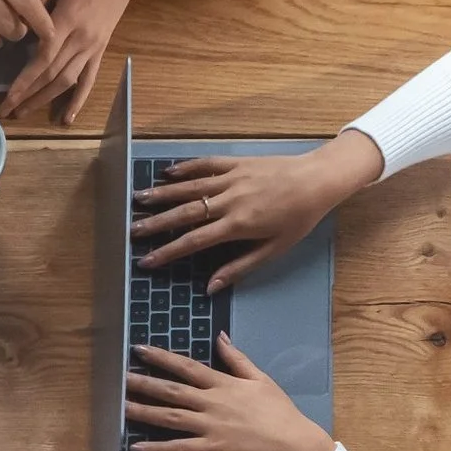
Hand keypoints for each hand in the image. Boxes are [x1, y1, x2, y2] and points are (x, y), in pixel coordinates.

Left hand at [0, 0, 137, 123]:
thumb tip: (17, 21)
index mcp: (68, 19)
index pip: (42, 58)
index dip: (24, 81)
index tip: (8, 96)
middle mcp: (81, 39)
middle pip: (51, 75)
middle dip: (27, 95)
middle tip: (6, 111)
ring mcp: (93, 46)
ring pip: (67, 81)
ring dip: (45, 100)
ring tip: (24, 113)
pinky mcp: (101, 49)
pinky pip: (90, 78)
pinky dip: (79, 100)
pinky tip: (66, 118)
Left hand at [126, 336, 336, 450]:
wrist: (292, 443)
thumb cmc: (279, 411)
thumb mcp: (260, 378)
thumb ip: (237, 358)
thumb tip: (219, 336)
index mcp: (223, 384)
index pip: (186, 367)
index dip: (161, 357)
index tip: (140, 349)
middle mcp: (211, 403)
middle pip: (171, 391)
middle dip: (143, 382)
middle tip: (119, 376)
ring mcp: (209, 426)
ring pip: (169, 417)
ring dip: (142, 411)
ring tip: (120, 406)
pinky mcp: (210, 449)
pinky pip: (179, 448)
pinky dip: (157, 449)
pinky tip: (137, 448)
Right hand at [133, 130, 384, 290]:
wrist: (318, 180)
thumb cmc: (299, 219)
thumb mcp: (274, 249)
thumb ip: (239, 267)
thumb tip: (210, 286)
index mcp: (238, 225)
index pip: (194, 241)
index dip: (168, 252)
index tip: (147, 261)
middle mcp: (229, 200)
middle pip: (185, 212)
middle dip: (155, 223)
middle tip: (132, 230)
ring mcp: (231, 178)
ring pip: (190, 187)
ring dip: (162, 194)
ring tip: (139, 199)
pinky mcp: (236, 163)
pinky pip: (205, 165)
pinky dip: (185, 168)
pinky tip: (168, 173)